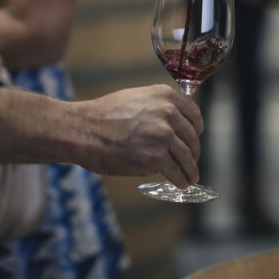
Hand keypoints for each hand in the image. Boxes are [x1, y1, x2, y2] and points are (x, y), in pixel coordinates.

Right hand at [74, 85, 202, 188]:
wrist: (83, 131)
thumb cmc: (103, 117)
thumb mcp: (136, 99)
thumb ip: (157, 108)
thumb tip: (173, 125)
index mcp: (165, 96)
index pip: (194, 114)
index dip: (196, 130)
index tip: (194, 139)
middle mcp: (169, 113)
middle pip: (192, 138)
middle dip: (193, 152)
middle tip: (190, 161)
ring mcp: (164, 136)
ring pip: (187, 157)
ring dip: (190, 170)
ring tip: (189, 177)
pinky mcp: (157, 157)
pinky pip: (176, 172)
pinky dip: (181, 180)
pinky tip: (180, 183)